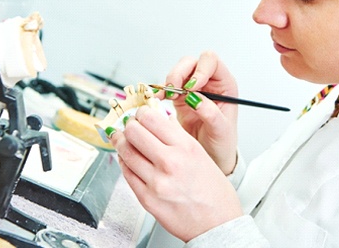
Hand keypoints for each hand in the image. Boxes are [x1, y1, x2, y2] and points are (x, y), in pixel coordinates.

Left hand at [111, 105, 242, 241]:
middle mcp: (170, 162)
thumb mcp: (200, 154)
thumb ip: (177, 136)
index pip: (151, 119)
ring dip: (121, 142)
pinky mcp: (147, 199)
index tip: (141, 113)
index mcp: (186, 147)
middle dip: (129, 125)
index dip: (142, 112)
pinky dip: (124, 162)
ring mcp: (156, 182)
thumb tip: (159, 120)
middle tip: (129, 124)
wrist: (217, 224)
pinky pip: (127, 174)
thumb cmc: (214, 192)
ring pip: (126, 152)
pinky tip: (127, 159)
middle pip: (134, 132)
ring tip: (122, 138)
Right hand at [163, 51, 238, 174]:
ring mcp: (193, 89)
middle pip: (191, 63)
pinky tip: (157, 99)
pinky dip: (160, 91)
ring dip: (169, 81)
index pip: (211, 62)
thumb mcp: (222, 130)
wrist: (212, 156)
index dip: (200, 69)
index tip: (192, 86)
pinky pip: (168, 87)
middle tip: (174, 89)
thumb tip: (196, 99)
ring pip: (178, 72)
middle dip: (180, 73)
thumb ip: (211, 113)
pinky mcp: (180, 98)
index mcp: (224, 84)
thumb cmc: (223, 142)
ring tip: (166, 96)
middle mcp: (209, 83)